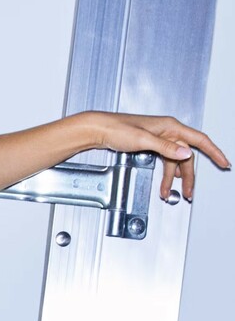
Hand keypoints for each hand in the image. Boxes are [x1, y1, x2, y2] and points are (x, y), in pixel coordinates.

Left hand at [84, 111, 228, 204]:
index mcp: (170, 126)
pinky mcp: (150, 145)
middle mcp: (167, 131)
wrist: (99, 129)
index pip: (199, 140)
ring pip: (174, 161)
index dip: (214, 152)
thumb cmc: (117, 128)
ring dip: (173, 178)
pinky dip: (165, 174)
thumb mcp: (143, 140)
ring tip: (171, 193)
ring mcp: (159, 139)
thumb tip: (185, 152)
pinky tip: (164, 185)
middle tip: (191, 192)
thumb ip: (166, 147)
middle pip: (186, 156)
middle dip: (189, 175)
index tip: (223, 162)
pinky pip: (164, 161)